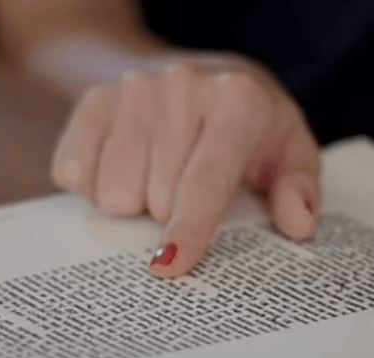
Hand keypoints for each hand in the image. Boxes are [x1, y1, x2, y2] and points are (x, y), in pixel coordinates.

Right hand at [50, 58, 320, 276]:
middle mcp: (182, 86)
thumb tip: (298, 224)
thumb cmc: (248, 128)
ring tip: (158, 175)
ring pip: (114, 192)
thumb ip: (297, 189)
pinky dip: (95, 186)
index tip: (169, 264)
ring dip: (135, 201)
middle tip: (186, 192)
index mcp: (237, 100)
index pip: (206, 177)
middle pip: (157, 197)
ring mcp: (133, 90)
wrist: (198, 76)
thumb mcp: (288, 151)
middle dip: (169, 214)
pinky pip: (75, 175)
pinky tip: (123, 166)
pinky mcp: (93, 101)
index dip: (189, 225)